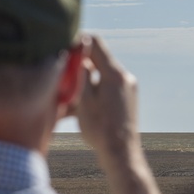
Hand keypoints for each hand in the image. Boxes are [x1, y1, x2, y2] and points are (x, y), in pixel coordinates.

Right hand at [70, 35, 169, 193]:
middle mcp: (125, 77)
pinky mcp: (130, 98)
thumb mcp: (83, 99)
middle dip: (82, 63)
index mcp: (114, 74)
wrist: (121, 152)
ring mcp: (130, 87)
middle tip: (64, 72)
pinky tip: (85, 104)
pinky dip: (97, 89)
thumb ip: (82, 73)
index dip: (79, 40)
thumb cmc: (99, 128)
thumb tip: (80, 53)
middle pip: (101, 59)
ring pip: (104, 74)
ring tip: (72, 94)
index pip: (96, 43)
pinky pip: (110, 87)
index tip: (65, 44)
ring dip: (88, 79)